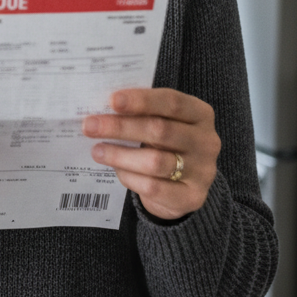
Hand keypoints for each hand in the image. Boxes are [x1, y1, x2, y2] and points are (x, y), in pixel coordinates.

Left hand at [83, 88, 220, 219]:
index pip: (171, 102)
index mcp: (200, 114)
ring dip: (119, 155)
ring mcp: (203, 171)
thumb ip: (140, 113)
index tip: (111, 100)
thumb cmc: (165, 144)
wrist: (183, 186)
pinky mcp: (193, 196)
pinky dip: (130, 177)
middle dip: (120, 127)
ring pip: (155, 161)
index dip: (141, 100)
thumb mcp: (161, 122)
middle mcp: (207, 141)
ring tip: (96, 151)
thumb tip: (101, 109)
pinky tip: (116, 170)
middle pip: (160, 130)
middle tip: (90, 126)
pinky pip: (154, 187)